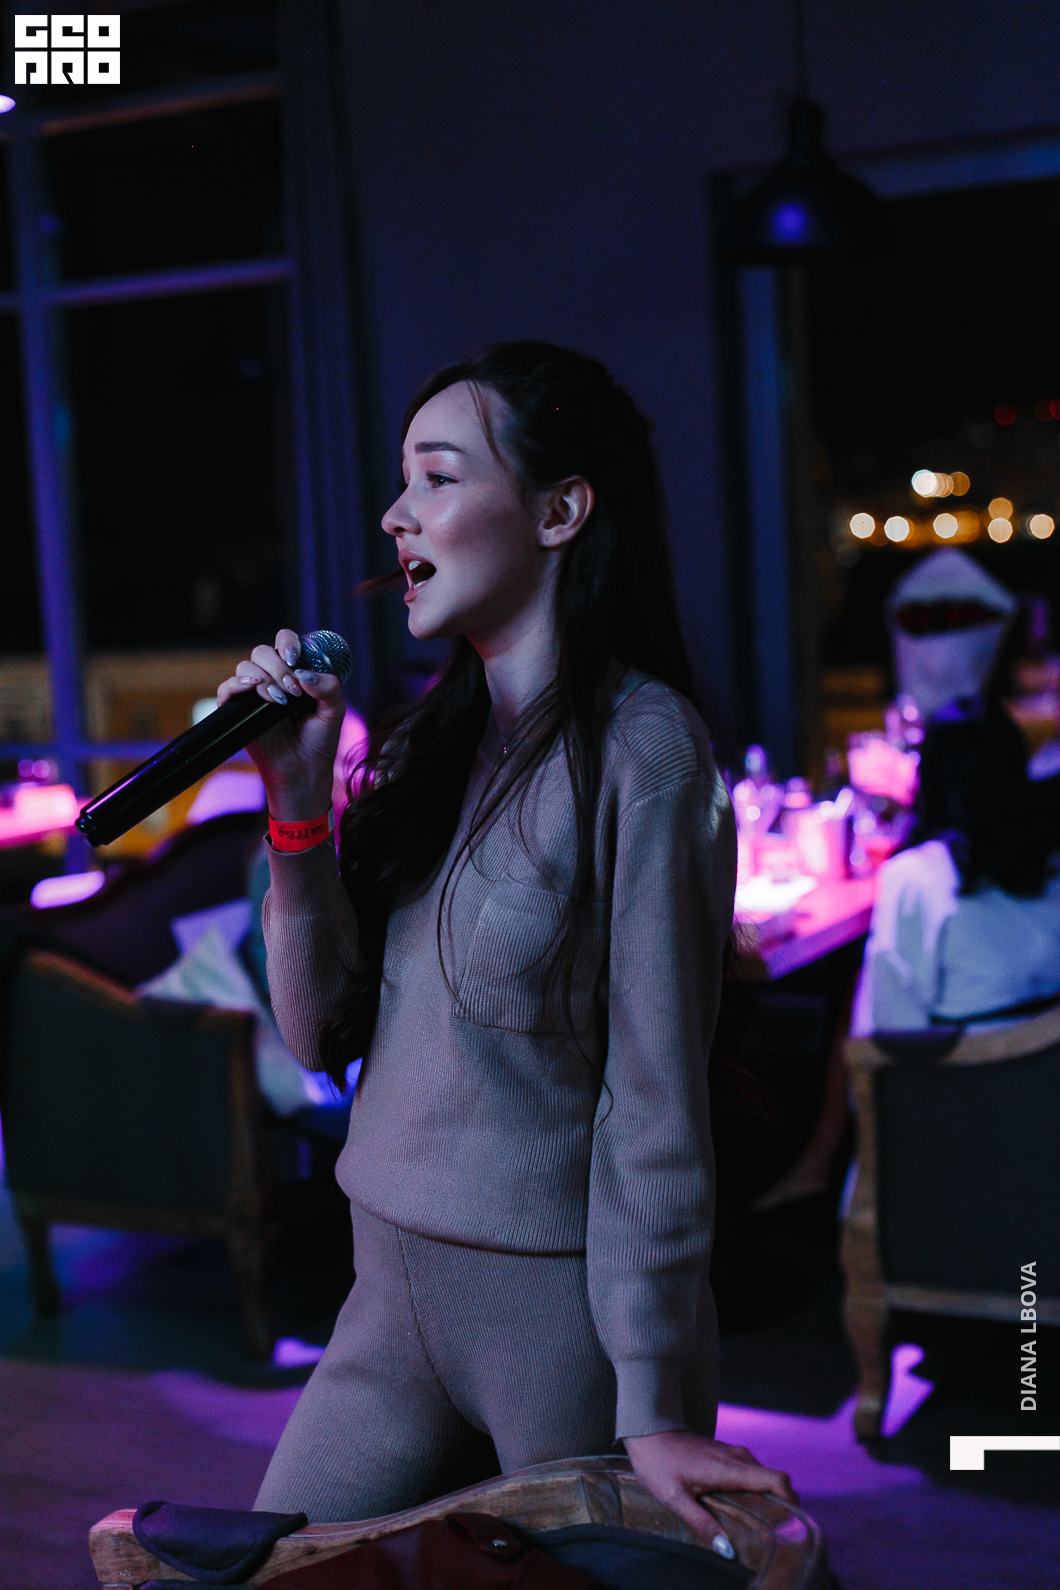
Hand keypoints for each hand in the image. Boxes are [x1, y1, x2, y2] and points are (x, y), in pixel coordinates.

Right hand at [216, 627, 346, 817]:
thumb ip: (329, 686)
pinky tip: (254, 690)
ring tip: (280, 701)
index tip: (296, 657)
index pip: (285, 642)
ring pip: (246, 667)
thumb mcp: (334, 710)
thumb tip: (304, 673)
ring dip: (264, 678)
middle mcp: (272, 679)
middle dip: (278, 666)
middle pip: (262, 652)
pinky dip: (237, 685)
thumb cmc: (319, 741)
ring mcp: (253, 694)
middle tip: (293, 690)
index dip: (288, 642)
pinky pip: (227, 688)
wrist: (303, 771)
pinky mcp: (237, 711)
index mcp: (294, 673)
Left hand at [625, 1430, 797, 1542]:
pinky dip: (754, 1490)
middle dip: (780, 1506)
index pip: (776, 1479)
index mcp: (730, 1468)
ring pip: (763, 1477)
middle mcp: (738, 1457)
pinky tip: (739, 1508)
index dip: (791, 1500)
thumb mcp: (675, 1499)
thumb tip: (728, 1551)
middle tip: (773, 1534)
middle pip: (774, 1481)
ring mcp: (733, 1453)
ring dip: (766, 1498)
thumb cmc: (659, 1464)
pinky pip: (751, 1473)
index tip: (790, 1523)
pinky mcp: (726, 1453)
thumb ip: (702, 1523)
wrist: (647, 1430)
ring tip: (757, 1525)